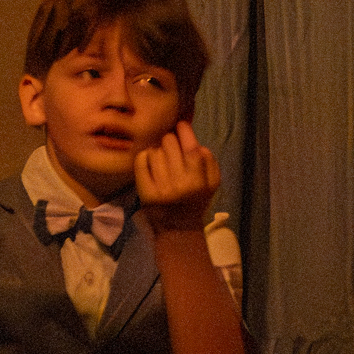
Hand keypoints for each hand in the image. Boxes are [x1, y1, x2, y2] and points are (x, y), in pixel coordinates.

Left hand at [136, 120, 220, 234]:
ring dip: (158, 150)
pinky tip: (149, 161)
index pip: (191, 148)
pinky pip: (141, 162)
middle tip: (171, 145)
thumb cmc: (196, 200)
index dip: (185, 131)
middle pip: (170, 144)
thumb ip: (210, 161)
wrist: (178, 228)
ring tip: (162, 158)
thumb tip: (196, 143)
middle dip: (170, 140)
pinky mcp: (145, 193)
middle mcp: (180, 184)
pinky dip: (144, 157)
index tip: (181, 125)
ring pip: (155, 152)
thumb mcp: (212, 183)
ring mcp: (161, 188)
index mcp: (199, 180)